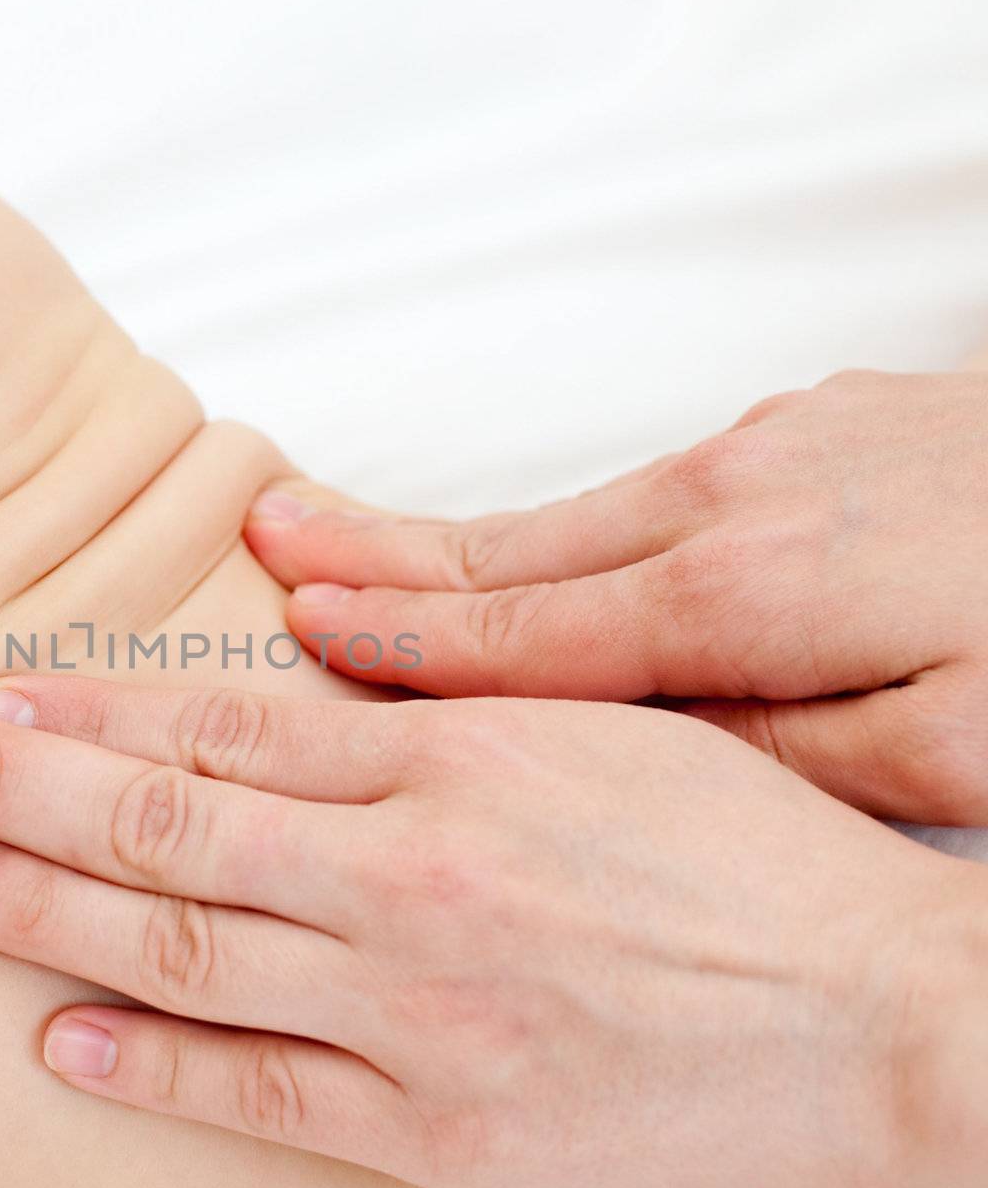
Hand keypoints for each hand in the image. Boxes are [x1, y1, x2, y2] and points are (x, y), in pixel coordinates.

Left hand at [0, 676, 987, 1187]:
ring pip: (182, 945)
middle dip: (9, 788)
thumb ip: (451, 699)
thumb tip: (310, 652)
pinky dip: (149, 1065)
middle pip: (163, 819)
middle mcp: (414, 873)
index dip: (83, 706)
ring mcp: (419, 1007)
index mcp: (458, 758)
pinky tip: (58, 1039)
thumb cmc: (755, 861)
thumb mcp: (607, 729)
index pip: (221, 718)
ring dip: (37, 908)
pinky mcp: (444, 1126)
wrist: (893, 1018)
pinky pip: (261, 1093)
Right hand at [246, 369, 987, 823]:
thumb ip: (767, 749)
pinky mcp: (821, 433)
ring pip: (580, 518)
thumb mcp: (947, 754)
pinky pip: (653, 494)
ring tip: (347, 539)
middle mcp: (738, 500)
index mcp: (751, 593)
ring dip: (457, 542)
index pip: (525, 631)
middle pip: (518, 548)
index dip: (400, 637)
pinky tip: (534, 549)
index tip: (296, 623)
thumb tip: (631, 747)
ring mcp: (779, 451)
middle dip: (379, 552)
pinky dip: (566, 532)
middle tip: (268, 535)